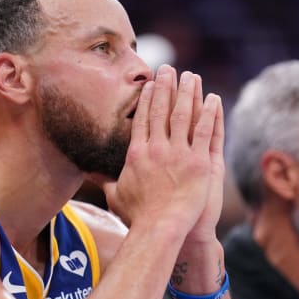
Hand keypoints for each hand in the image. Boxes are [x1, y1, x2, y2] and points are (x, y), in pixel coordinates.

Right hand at [100, 65, 219, 237]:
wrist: (160, 230)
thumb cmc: (137, 217)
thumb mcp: (115, 196)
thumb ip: (103, 180)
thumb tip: (85, 172)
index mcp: (137, 153)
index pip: (142, 119)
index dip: (147, 99)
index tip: (151, 83)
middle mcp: (157, 148)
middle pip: (162, 110)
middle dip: (166, 86)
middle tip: (170, 68)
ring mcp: (180, 154)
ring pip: (184, 115)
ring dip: (188, 93)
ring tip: (192, 76)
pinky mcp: (200, 163)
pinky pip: (206, 131)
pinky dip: (210, 113)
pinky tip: (213, 98)